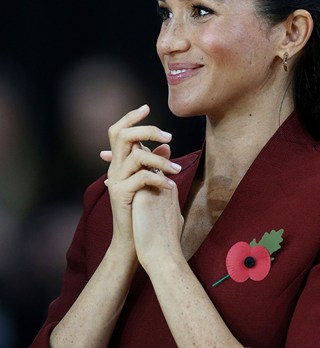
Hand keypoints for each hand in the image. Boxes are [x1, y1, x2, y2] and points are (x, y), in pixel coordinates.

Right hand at [102, 104, 180, 259]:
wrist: (134, 241)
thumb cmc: (144, 210)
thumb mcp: (151, 183)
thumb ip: (156, 163)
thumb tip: (166, 147)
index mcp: (120, 163)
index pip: (119, 131)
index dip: (131, 117)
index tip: (147, 106)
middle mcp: (114, 168)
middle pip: (123, 135)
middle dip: (147, 129)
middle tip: (169, 136)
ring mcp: (116, 181)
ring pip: (137, 155)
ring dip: (161, 161)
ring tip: (178, 170)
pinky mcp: (121, 194)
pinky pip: (142, 177)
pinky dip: (159, 179)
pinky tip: (171, 187)